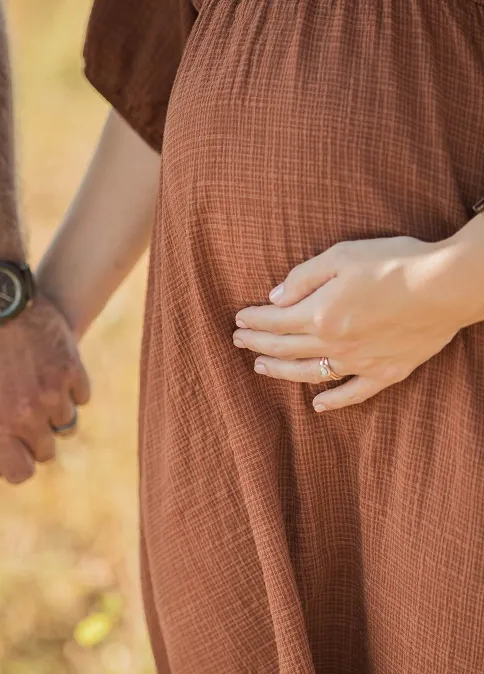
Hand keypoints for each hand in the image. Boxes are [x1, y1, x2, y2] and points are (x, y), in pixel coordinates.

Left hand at [233, 236, 481, 411]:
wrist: (446, 286)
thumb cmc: (395, 263)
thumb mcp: (342, 255)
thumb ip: (304, 277)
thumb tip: (275, 297)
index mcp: (320, 314)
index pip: (274, 321)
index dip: (253, 321)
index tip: (238, 320)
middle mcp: (334, 344)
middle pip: (284, 348)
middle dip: (257, 344)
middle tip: (238, 342)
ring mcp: (359, 362)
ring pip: (309, 373)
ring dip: (280, 371)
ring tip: (260, 367)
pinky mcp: (385, 373)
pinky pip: (352, 394)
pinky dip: (332, 401)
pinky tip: (317, 405)